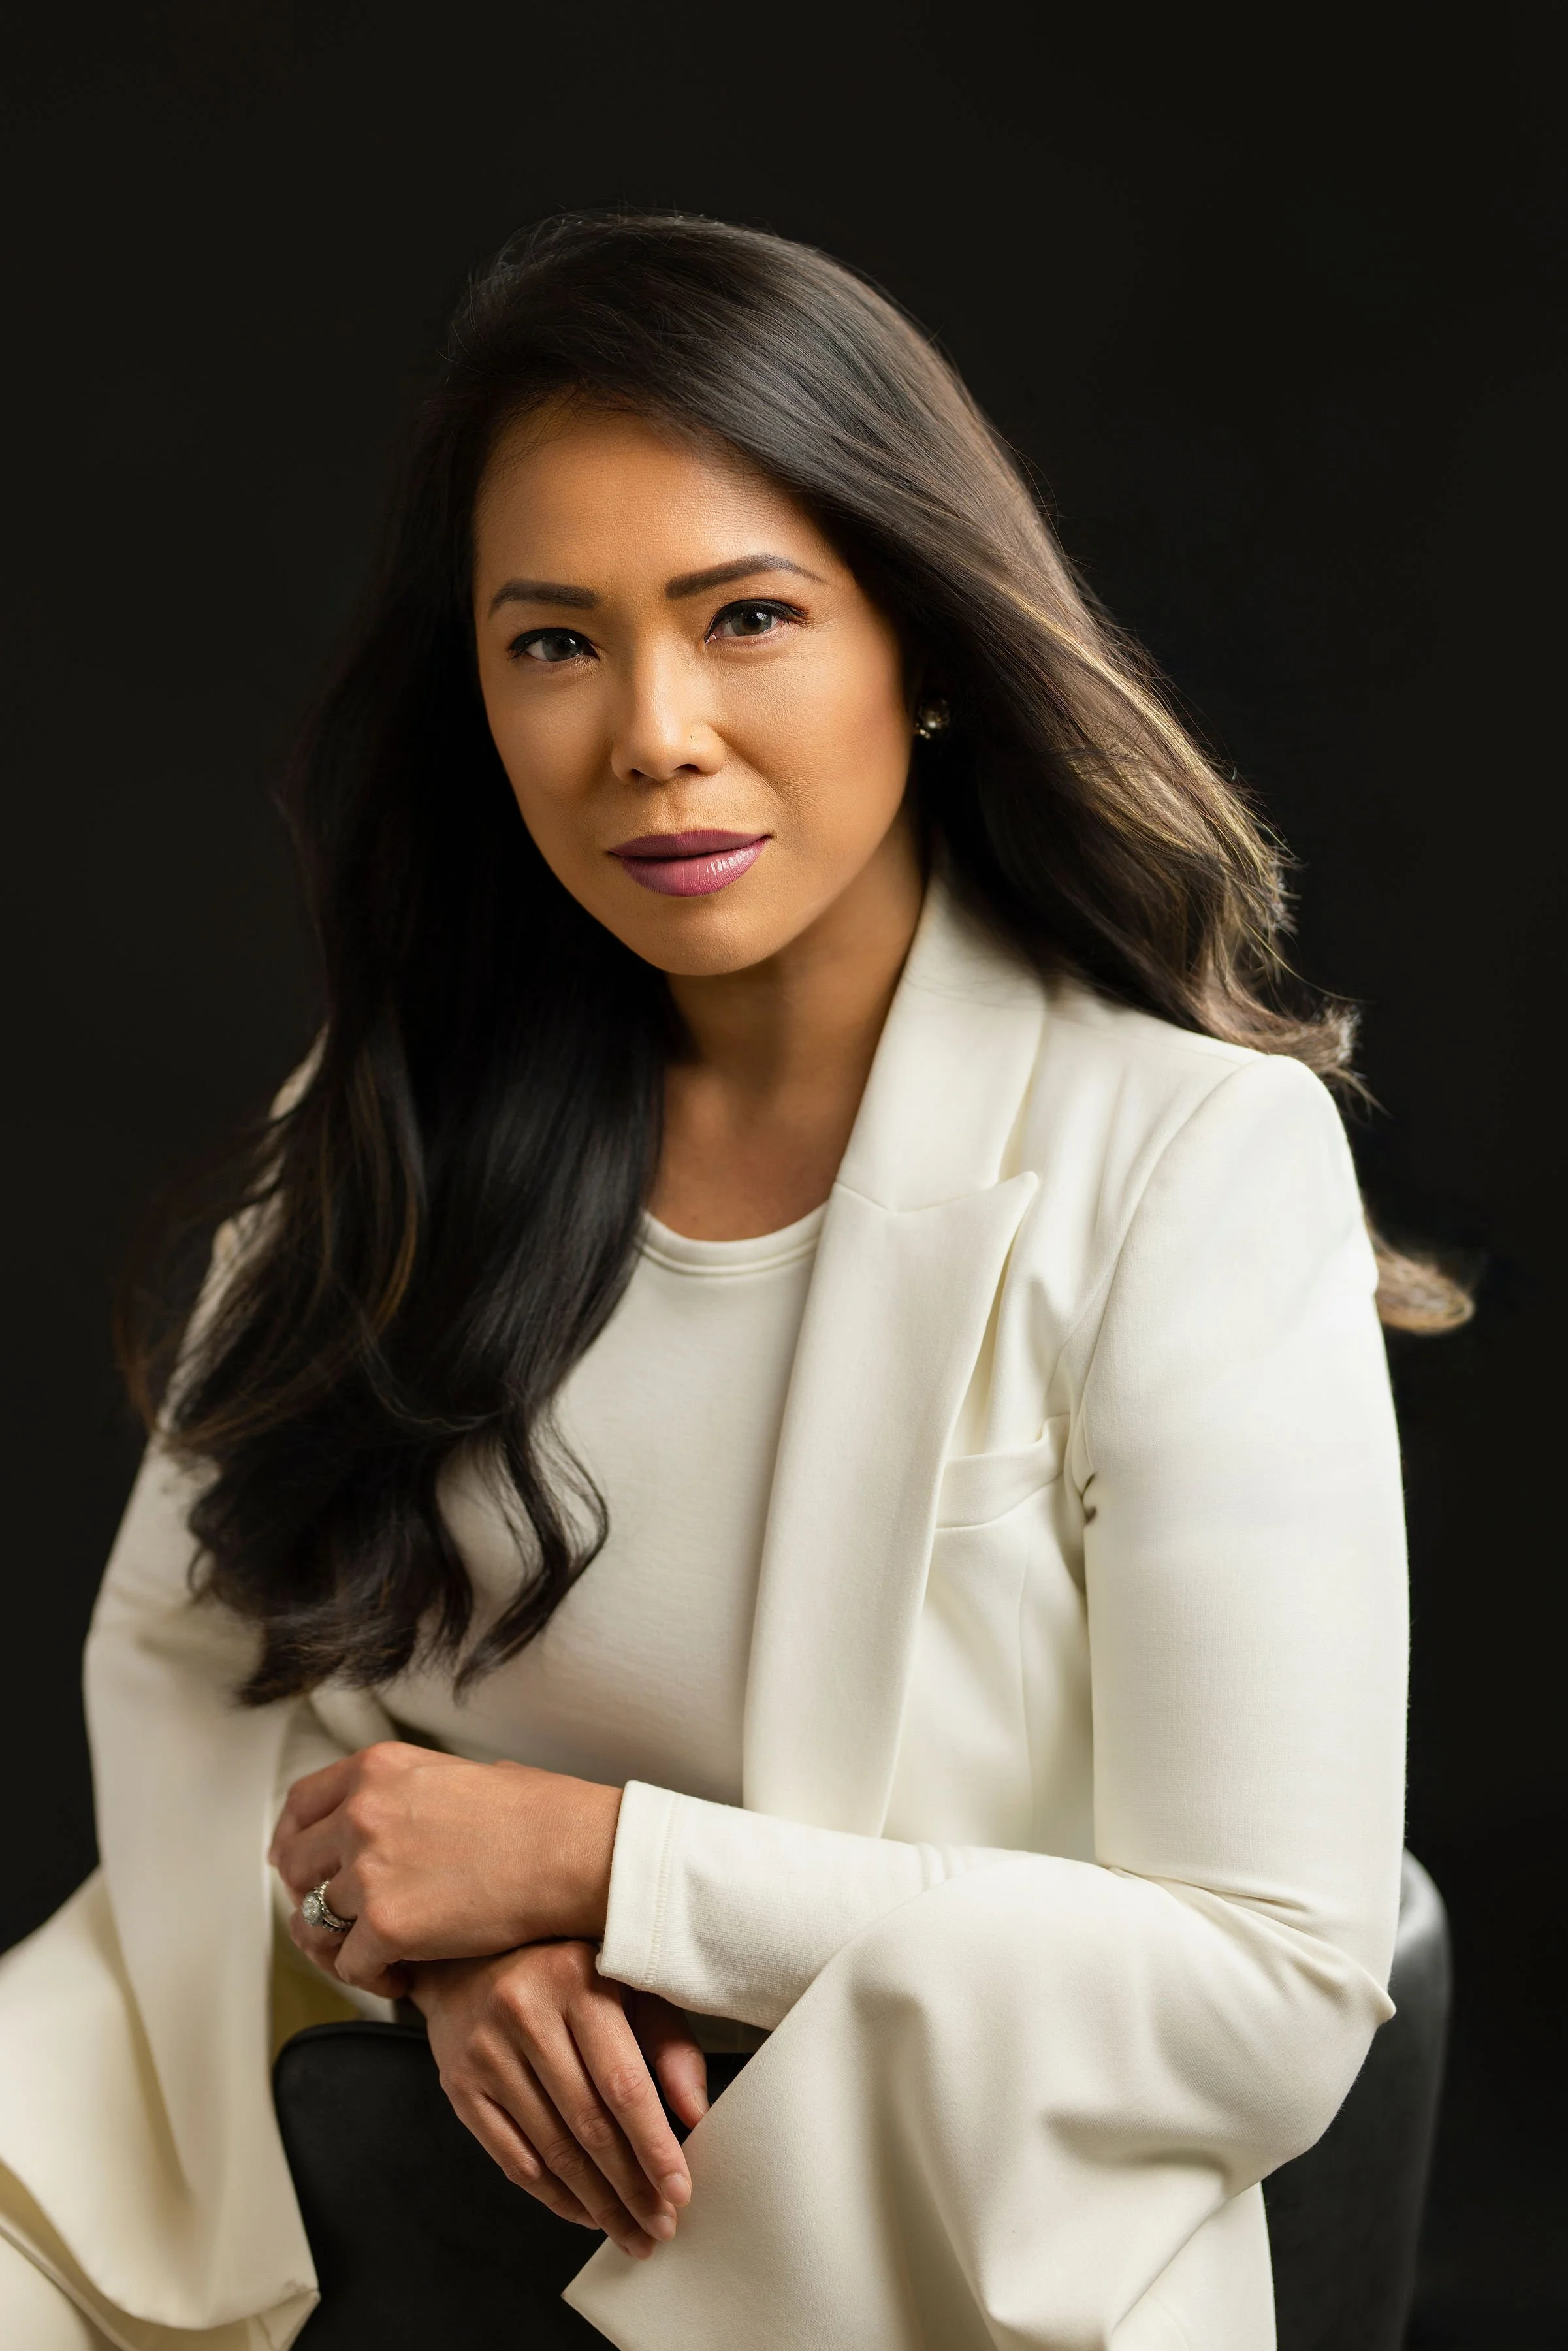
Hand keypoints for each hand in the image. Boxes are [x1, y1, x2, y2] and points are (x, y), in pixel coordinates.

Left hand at [269, 1741, 620, 1993]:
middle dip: (312, 1895)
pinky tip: (404, 1976)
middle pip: (294, 1864)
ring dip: (344, 1942)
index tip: (301, 1862)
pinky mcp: (385, 1925)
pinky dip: (372, 1977)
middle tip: (340, 1919)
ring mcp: (368, 1870)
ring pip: (318, 1921)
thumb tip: (392, 1820)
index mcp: (378, 1768)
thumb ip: (407, 1794)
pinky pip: (350, 1966)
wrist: (574, 1851)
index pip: (300, 1804)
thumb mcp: (457, 1775)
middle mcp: (361, 1813)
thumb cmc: (539, 1814)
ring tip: (380, 1953)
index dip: (293, 1839)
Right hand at [414, 1941, 708, 2258]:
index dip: (653, 2145)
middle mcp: (524, 2014)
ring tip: (631, 2231)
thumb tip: (695, 2112)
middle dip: (630, 2188)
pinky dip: (553, 2196)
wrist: (465, 1958)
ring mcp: (485, 2053)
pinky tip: (585, 2213)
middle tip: (660, 2226)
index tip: (679, 2190)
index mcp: (575, 1979)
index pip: (621, 2082)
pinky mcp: (459, 2087)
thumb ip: (666, 2040)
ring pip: (552, 2150)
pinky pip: (513, 2159)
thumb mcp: (624, 1982)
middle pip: (588, 2124)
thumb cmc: (563, 1970)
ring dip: (597, 2203)